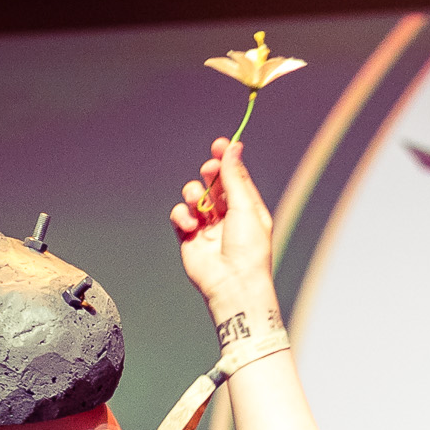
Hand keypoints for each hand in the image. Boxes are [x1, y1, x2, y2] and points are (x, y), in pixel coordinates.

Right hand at [169, 139, 278, 321]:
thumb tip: (233, 148)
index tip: (220, 144)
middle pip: (213, 184)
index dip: (227, 159)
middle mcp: (227, 216)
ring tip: (198, 204)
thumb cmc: (248, 251)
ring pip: (194, 197)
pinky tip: (191, 226)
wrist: (232, 285)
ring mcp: (207, 227)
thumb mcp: (245, 207)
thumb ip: (234, 177)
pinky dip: (182, 216)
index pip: (235, 177)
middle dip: (209, 174)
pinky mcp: (189, 238)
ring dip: (193, 194)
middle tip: (209, 170)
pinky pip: (180, 216)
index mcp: (247, 208)